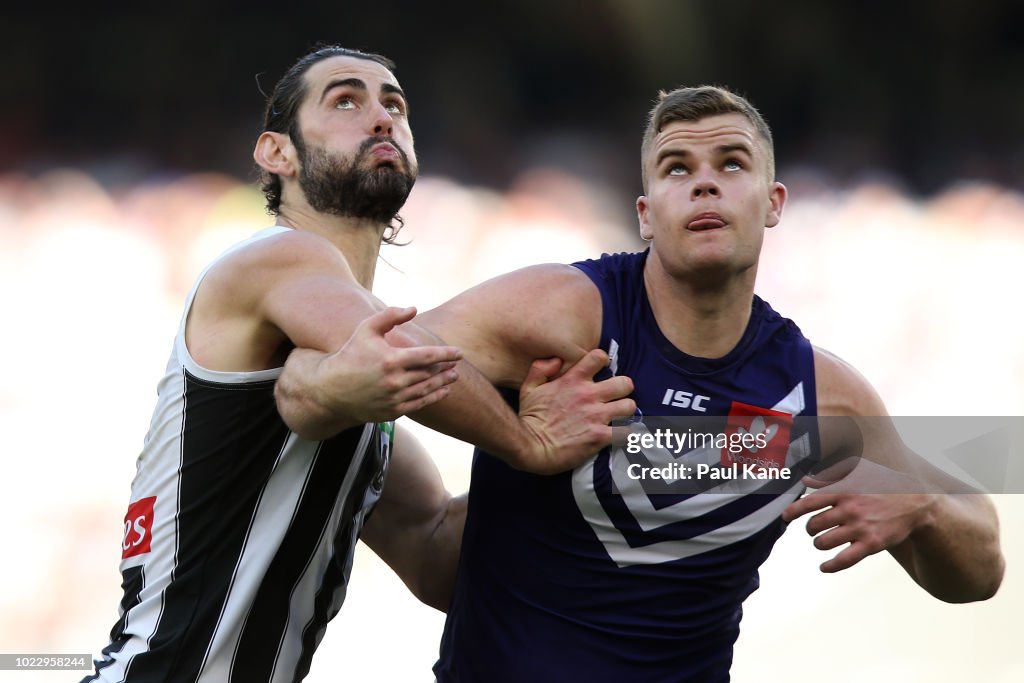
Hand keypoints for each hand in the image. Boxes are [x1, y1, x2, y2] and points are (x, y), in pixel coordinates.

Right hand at [278, 307, 462, 436]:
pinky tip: (443, 391)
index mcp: (391, 359)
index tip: (459, 353)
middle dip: (445, 368)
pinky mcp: (392, 411)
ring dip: (443, 383)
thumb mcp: (366, 329)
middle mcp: (395, 381)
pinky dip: (434, 397)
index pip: (427, 356)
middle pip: (429, 373)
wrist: (331, 389)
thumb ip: (390, 316)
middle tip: (457, 363)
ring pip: (427, 389)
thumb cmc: (350, 354)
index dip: (446, 354)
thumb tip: (414, 308)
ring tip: (454, 376)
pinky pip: (419, 404)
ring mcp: (394, 398)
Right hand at [515, 349, 635, 474]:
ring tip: (618, 417)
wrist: (530, 447)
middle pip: (624, 383)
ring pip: (629, 406)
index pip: (599, 358)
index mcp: (572, 380)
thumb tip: (556, 360)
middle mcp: (588, 395)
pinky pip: (625, 432)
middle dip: (623, 389)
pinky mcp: (599, 436)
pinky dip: (624, 434)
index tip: (601, 372)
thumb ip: (541, 369)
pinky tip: (617, 436)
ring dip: (625, 412)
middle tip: (616, 398)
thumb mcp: (529, 387)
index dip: (603, 363)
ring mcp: (596, 416)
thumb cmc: (530, 418)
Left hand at [782, 459, 936, 572]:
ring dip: (819, 544)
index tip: (785, 517)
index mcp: (843, 491)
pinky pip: (844, 560)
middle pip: (814, 525)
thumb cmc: (884, 484)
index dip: (792, 511)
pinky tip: (824, 567)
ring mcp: (860, 528)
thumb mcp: (858, 471)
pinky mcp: (871, 544)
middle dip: (810, 529)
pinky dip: (830, 566)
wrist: (916, 503)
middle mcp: (849, 510)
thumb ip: (829, 476)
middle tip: (814, 529)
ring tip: (822, 541)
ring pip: (824, 542)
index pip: (809, 502)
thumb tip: (805, 478)